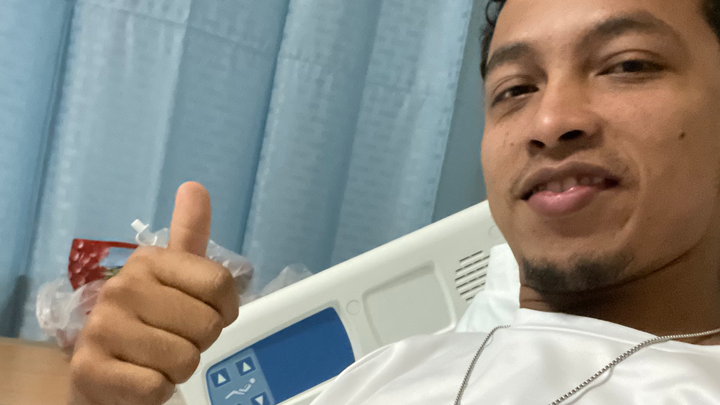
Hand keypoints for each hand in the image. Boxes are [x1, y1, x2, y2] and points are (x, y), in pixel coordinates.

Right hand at [69, 182, 239, 403]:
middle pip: (207, 324)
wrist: (101, 372)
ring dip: (177, 368)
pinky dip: (156, 391)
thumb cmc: (148, 321)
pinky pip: (156, 387)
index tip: (206, 313)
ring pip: (185, 358)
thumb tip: (195, 186)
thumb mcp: (172, 275)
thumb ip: (188, 233)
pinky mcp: (90, 370)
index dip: (225, 309)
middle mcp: (121, 288)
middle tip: (173, 339)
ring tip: (155, 359)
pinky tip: (139, 377)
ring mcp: (101, 328)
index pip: (220, 283)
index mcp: (147, 261)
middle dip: (199, 342)